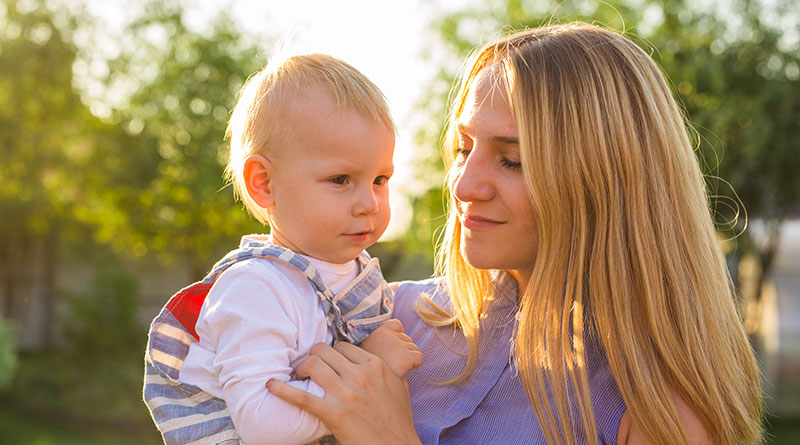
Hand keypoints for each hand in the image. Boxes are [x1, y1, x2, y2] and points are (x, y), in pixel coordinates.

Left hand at [267, 342, 420, 444]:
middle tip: (309, 369)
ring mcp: (347, 394)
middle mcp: (361, 374)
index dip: (331, 354)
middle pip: (324, 351)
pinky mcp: (334, 414)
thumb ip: (388, 366)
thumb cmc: (399, 419)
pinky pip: (302, 397)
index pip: (343, 346)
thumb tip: (378, 353)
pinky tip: (271, 386)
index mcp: (375, 365)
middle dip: (313, 358)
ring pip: (313, 364)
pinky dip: (282, 390)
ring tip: (299, 377)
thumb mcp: (400, 384)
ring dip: (301, 369)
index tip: (327, 363)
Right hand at [361, 319, 422, 376]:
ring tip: (396, 368)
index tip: (388, 352)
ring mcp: (394, 346)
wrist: (369, 389)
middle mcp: (384, 335)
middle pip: (407, 338)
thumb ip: (385, 333)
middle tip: (391, 363)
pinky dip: (414, 364)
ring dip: (408, 358)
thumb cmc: (371, 372)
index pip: (396, 325)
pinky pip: (419, 357)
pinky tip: (403, 371)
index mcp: (375, 333)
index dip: (396, 339)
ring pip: (414, 347)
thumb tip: (400, 325)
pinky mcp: (404, 358)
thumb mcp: (371, 350)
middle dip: (402, 350)